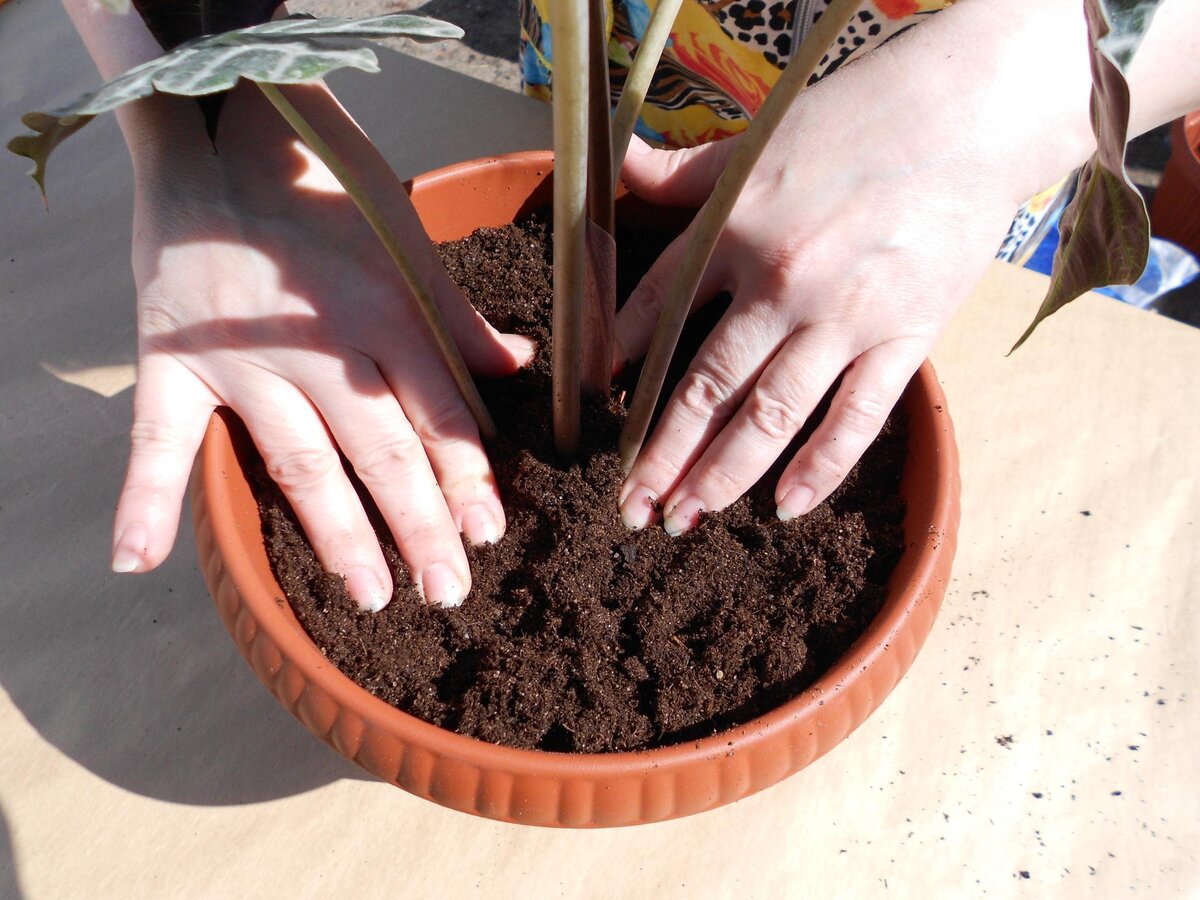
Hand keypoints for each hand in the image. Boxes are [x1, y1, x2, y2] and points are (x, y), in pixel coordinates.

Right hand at [110, 84, 532, 608]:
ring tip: (372, 596)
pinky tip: (139, 561)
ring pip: (298, 462)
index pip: (436, 411)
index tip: (489, 533)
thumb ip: (457, 313)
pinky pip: (156, 437)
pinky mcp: (173, 359)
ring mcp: (240, 359)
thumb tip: (517, 367)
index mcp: (382, 311)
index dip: (466, 475)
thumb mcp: (406, 233)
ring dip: (336, 535)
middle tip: (449, 592)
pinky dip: (144, 497)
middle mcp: (317, 346)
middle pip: (379, 452)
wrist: (218, 126)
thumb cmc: (324, 178)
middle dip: (420, 526)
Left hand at [613, 10, 1086, 533]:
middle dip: (661, 454)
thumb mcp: (760, 138)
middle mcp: (779, 283)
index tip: (598, 408)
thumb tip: (622, 163)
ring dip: (720, 476)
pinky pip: (855, 420)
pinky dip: (819, 469)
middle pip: (705, 386)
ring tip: (683, 519)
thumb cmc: (859, 120)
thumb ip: (689, 169)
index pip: (656, 309)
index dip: (619, 362)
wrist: (971, 116)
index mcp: (734, 230)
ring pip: (769, 416)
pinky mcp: (904, 339)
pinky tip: (783, 508)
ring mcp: (843, 318)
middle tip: (630, 505)